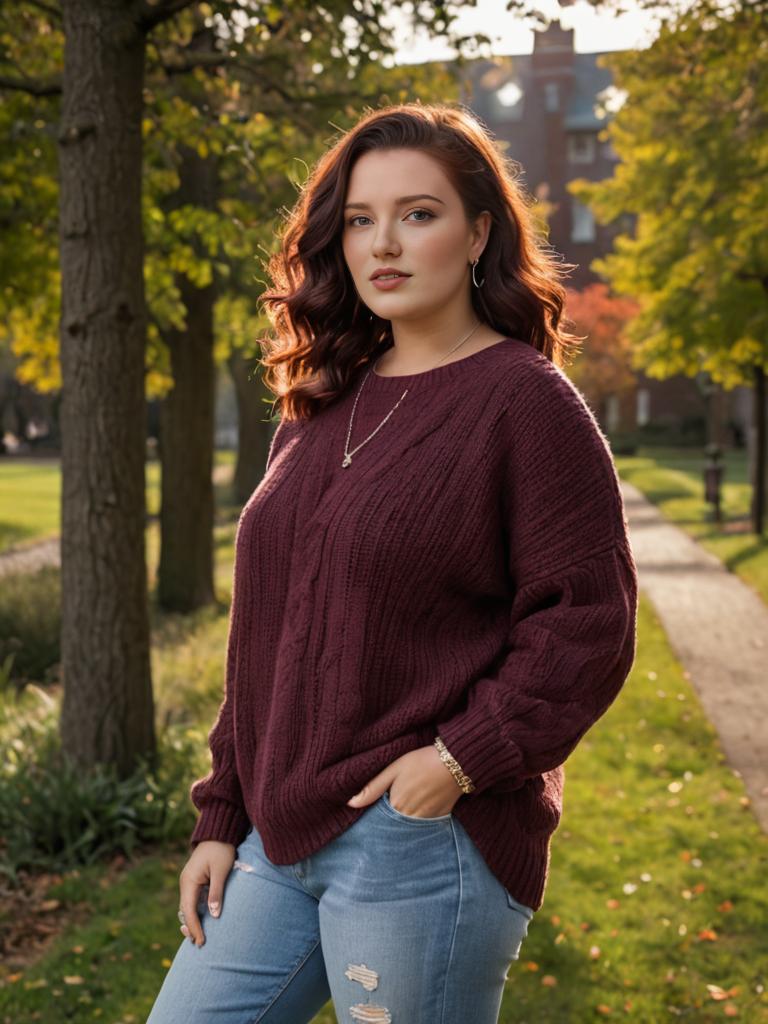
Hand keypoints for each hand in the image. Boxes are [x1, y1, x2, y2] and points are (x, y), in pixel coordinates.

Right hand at [178, 840, 235, 946]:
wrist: (218, 832)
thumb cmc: (221, 849)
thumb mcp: (221, 871)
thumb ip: (216, 892)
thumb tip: (214, 915)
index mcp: (189, 881)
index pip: (188, 910)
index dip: (194, 927)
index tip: (201, 941)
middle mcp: (185, 882)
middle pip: (184, 911)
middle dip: (191, 927)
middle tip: (200, 943)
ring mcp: (188, 881)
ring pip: (187, 906)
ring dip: (192, 921)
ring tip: (199, 936)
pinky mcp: (194, 880)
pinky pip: (192, 900)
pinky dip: (195, 911)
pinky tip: (202, 920)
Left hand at [346, 744, 462, 816]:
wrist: (455, 762)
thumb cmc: (422, 761)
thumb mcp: (394, 769)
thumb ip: (372, 787)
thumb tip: (350, 803)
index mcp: (396, 805)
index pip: (378, 819)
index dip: (374, 816)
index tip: (371, 813)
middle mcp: (410, 817)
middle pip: (393, 826)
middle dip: (387, 823)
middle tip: (387, 813)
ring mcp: (426, 820)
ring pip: (408, 828)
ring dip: (402, 824)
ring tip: (404, 809)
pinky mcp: (439, 818)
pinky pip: (423, 826)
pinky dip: (417, 822)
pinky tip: (418, 810)